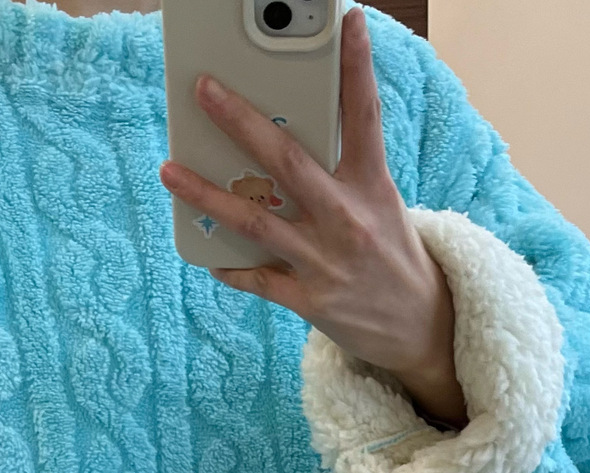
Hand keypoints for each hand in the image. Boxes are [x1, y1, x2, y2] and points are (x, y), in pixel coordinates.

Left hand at [159, 8, 466, 426]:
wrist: (419, 326)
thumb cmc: (391, 253)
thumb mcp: (380, 202)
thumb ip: (341, 170)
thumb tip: (284, 141)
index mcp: (372, 185)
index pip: (364, 115)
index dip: (357, 66)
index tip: (349, 22)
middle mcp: (346, 218)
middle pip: (286, 160)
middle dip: (240, 121)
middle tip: (204, 90)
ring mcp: (324, 261)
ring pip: (253, 220)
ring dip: (205, 194)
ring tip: (169, 170)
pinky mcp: (309, 299)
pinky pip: (256, 279)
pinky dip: (230, 266)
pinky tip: (207, 254)